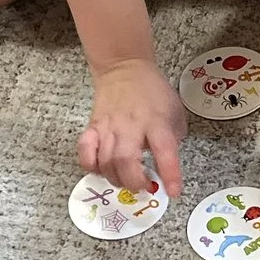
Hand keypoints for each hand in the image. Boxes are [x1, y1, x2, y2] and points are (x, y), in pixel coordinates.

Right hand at [80, 59, 185, 197]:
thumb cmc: (152, 91)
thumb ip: (174, 138)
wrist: (124, 68)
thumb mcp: (175, 111)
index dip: (169, 173)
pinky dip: (91, 166)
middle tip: (144, 186)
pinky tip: (101, 169)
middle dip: (134, 182)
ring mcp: (108, 127)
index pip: (164, 150)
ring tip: (126, 180)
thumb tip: (167, 165)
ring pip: (105, 161)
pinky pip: (85, 152)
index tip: (173, 191)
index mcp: (156, 121)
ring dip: (116, 179)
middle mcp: (131, 125)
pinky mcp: (92, 127)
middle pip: (126, 160)